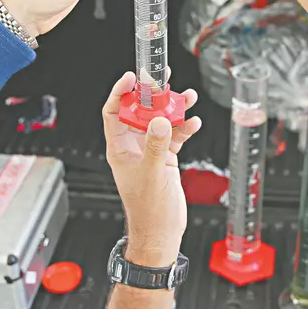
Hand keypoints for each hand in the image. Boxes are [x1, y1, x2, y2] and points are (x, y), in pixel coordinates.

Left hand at [103, 72, 201, 265]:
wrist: (162, 232)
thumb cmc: (148, 210)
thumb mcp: (151, 174)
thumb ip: (156, 146)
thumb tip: (160, 120)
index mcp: (119, 148)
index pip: (114, 112)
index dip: (120, 92)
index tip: (131, 76)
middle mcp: (133, 146)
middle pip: (140, 111)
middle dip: (152, 94)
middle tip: (164, 77)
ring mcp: (150, 150)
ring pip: (161, 121)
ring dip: (174, 108)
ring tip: (187, 96)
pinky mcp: (166, 157)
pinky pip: (175, 135)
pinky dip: (184, 127)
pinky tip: (193, 122)